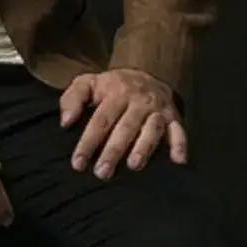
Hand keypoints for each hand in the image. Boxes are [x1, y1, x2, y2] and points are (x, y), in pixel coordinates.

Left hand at [60, 69, 187, 177]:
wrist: (147, 73)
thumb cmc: (111, 87)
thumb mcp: (87, 83)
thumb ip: (72, 99)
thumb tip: (65, 123)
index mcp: (116, 93)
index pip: (100, 120)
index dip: (88, 142)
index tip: (78, 163)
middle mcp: (139, 101)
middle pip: (125, 127)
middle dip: (113, 151)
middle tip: (102, 173)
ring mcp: (158, 110)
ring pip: (152, 130)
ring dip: (144, 148)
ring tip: (134, 166)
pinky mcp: (174, 117)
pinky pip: (180, 131)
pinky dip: (180, 145)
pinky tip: (178, 161)